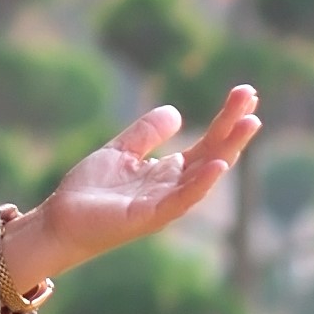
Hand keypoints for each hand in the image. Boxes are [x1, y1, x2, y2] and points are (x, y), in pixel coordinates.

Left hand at [10, 86, 261, 285]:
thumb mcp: (120, 150)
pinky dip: (201, 184)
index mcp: (169, 172)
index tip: (246, 93)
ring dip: (228, 150)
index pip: (207, 142)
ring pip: (205, 175)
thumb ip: (147, 133)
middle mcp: (174, 187)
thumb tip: (177, 112)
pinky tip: (218, 164)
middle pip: (213, 154)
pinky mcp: (149, 217)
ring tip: (249, 124)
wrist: (61, 220)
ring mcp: (165, 203)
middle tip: (251, 97)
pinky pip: (181, 200)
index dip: (226, 119)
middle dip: (234, 127)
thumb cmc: (91, 190)